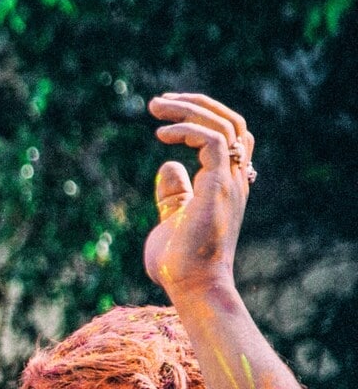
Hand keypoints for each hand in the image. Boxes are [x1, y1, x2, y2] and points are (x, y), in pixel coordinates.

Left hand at [146, 92, 254, 298]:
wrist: (191, 287)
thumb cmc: (179, 263)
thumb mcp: (172, 219)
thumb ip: (174, 194)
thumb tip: (168, 166)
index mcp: (226, 185)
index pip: (230, 136)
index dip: (202, 117)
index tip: (165, 115)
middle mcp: (234, 180)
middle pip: (233, 123)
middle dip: (197, 104)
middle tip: (158, 101)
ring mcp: (230, 182)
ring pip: (227, 125)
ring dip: (190, 109)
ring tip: (155, 107)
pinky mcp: (219, 187)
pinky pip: (214, 141)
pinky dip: (188, 130)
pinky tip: (161, 136)